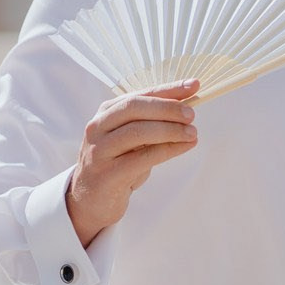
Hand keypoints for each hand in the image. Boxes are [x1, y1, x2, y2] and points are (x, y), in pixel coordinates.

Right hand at [66, 82, 199, 245]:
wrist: (91, 199)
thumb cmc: (118, 163)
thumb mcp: (133, 138)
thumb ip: (153, 122)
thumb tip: (187, 107)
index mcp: (106, 112)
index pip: (140, 94)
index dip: (168, 89)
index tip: (194, 85)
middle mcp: (98, 127)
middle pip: (134, 108)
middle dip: (167, 108)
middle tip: (192, 115)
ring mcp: (99, 150)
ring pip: (137, 132)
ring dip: (169, 130)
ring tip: (192, 133)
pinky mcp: (107, 174)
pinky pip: (141, 158)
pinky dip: (167, 150)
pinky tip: (184, 147)